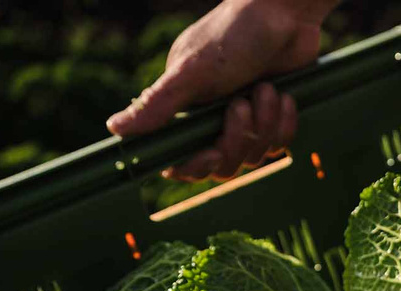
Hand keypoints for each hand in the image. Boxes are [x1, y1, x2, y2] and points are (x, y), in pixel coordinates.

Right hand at [106, 0, 335, 181]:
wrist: (286, 14)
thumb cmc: (235, 34)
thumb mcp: (193, 70)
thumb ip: (158, 104)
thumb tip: (113, 128)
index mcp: (184, 108)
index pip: (180, 159)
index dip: (194, 166)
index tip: (211, 152)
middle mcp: (211, 118)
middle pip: (221, 164)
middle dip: (236, 139)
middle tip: (242, 103)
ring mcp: (245, 119)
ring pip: (253, 155)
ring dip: (265, 123)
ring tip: (266, 89)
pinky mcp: (273, 117)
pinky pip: (279, 144)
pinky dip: (284, 123)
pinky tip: (285, 96)